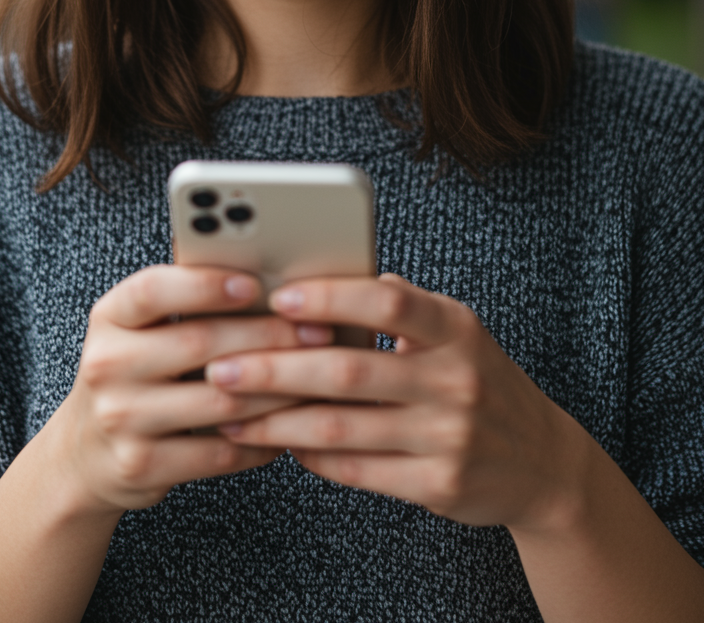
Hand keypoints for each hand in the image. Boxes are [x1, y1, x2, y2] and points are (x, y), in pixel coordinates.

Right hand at [46, 265, 332, 519]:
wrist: (85, 452)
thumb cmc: (135, 373)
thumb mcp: (141, 329)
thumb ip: (188, 300)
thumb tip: (266, 272)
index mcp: (110, 317)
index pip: (154, 290)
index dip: (206, 285)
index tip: (255, 285)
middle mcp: (107, 364)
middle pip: (199, 343)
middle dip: (267, 335)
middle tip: (316, 331)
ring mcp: (120, 419)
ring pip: (220, 402)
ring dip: (277, 391)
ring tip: (315, 378)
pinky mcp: (140, 466)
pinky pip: (219, 453)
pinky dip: (261, 440)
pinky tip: (287, 427)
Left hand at [206, 273, 588, 532]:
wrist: (542, 461)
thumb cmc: (478, 379)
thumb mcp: (455, 330)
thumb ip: (399, 305)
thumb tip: (323, 277)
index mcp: (455, 328)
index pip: (388, 302)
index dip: (330, 298)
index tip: (276, 297)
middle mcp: (455, 380)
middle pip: (349, 370)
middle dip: (276, 368)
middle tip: (221, 367)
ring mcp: (449, 437)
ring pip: (342, 428)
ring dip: (278, 421)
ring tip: (232, 413)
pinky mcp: (438, 485)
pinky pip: (358, 471)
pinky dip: (311, 456)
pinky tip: (280, 442)